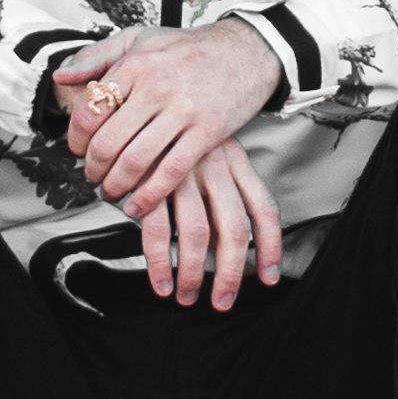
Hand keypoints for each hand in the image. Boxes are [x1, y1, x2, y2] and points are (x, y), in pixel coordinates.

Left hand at [61, 18, 282, 217]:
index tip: (78, 150)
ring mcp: (183, 110)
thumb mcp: (139, 39)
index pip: (89, 111)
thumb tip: (62, 76)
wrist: (245, 50)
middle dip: (93, 168)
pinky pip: (171, 171)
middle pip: (107, 142)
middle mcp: (155, 86)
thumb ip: (97, 56)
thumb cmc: (190, 48)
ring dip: (116, 185)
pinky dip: (149, 194)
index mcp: (134, 64)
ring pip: (135, 161)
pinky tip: (138, 203)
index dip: (77, 139)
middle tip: (93, 176)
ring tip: (112, 190)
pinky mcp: (208, 131)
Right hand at [137, 139, 287, 309]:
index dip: (269, 246)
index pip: (263, 208)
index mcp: (234, 159)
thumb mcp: (208, 148)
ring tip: (185, 296)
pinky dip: (159, 262)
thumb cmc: (170, 131)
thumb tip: (224, 240)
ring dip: (192, 274)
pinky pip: (157, 230)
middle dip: (229, 272)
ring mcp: (182, 172)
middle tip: (222, 300)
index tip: (267, 277)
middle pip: (234, 229)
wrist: (128, 97)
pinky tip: (161, 281)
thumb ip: (221, 188)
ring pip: (197, 234)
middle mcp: (214, 165)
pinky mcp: (148, 180)